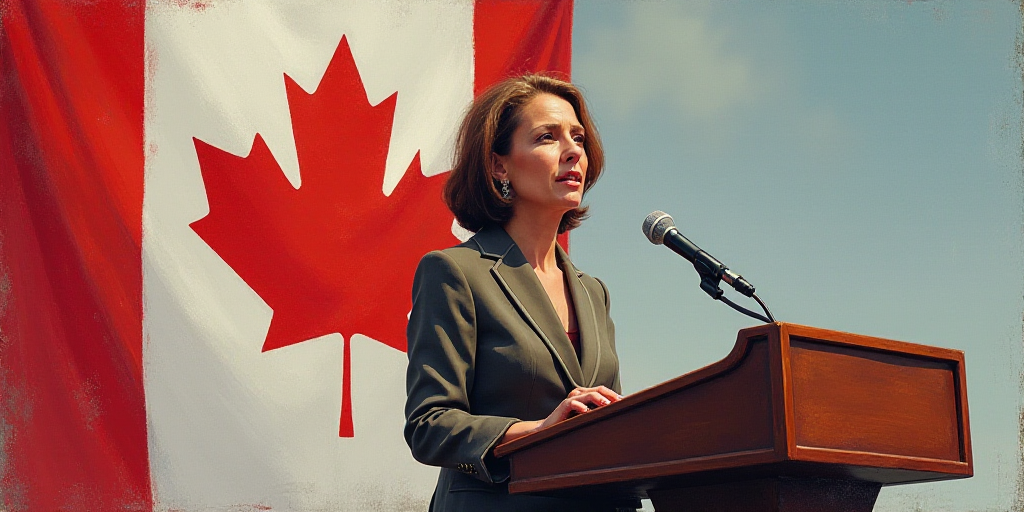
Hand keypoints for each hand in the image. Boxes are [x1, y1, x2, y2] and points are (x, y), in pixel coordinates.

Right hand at [499, 386, 622, 443]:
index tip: (625, 401)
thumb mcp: (586, 417)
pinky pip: (573, 403)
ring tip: (607, 404)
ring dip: (598, 398)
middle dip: (610, 395)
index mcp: (586, 394)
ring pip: (588, 394)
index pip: (603, 390)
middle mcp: (579, 393)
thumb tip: (615, 415)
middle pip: (598, 389)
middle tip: (620, 401)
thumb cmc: (569, 423)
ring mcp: (572, 398)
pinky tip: (587, 411)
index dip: (614, 395)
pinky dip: (580, 406)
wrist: (549, 428)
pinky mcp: (564, 405)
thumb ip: (597, 413)